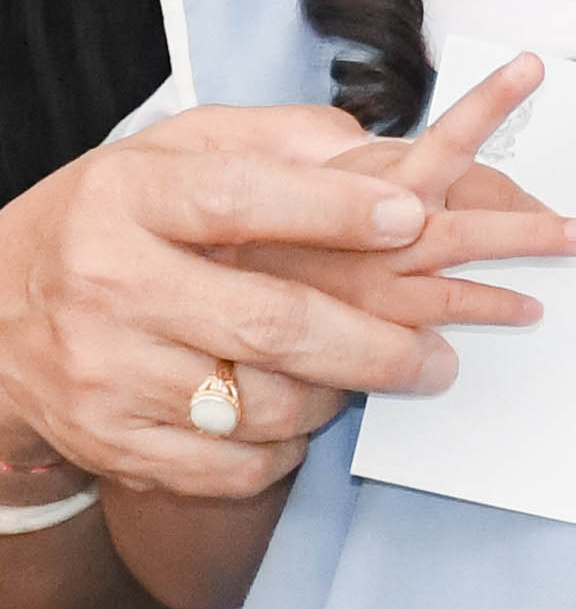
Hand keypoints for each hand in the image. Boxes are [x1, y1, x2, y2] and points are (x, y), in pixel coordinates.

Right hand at [0, 61, 575, 493]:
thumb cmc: (119, 222)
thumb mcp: (175, 153)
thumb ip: (279, 143)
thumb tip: (384, 158)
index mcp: (127, 198)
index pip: (240, 200)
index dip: (333, 209)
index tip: (413, 216)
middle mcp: (106, 284)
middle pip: (271, 325)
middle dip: (377, 346)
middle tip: (440, 357)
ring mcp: (102, 370)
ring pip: (262, 405)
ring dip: (334, 399)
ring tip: (363, 380)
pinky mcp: (107, 440)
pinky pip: (231, 464)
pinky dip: (284, 449)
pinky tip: (297, 418)